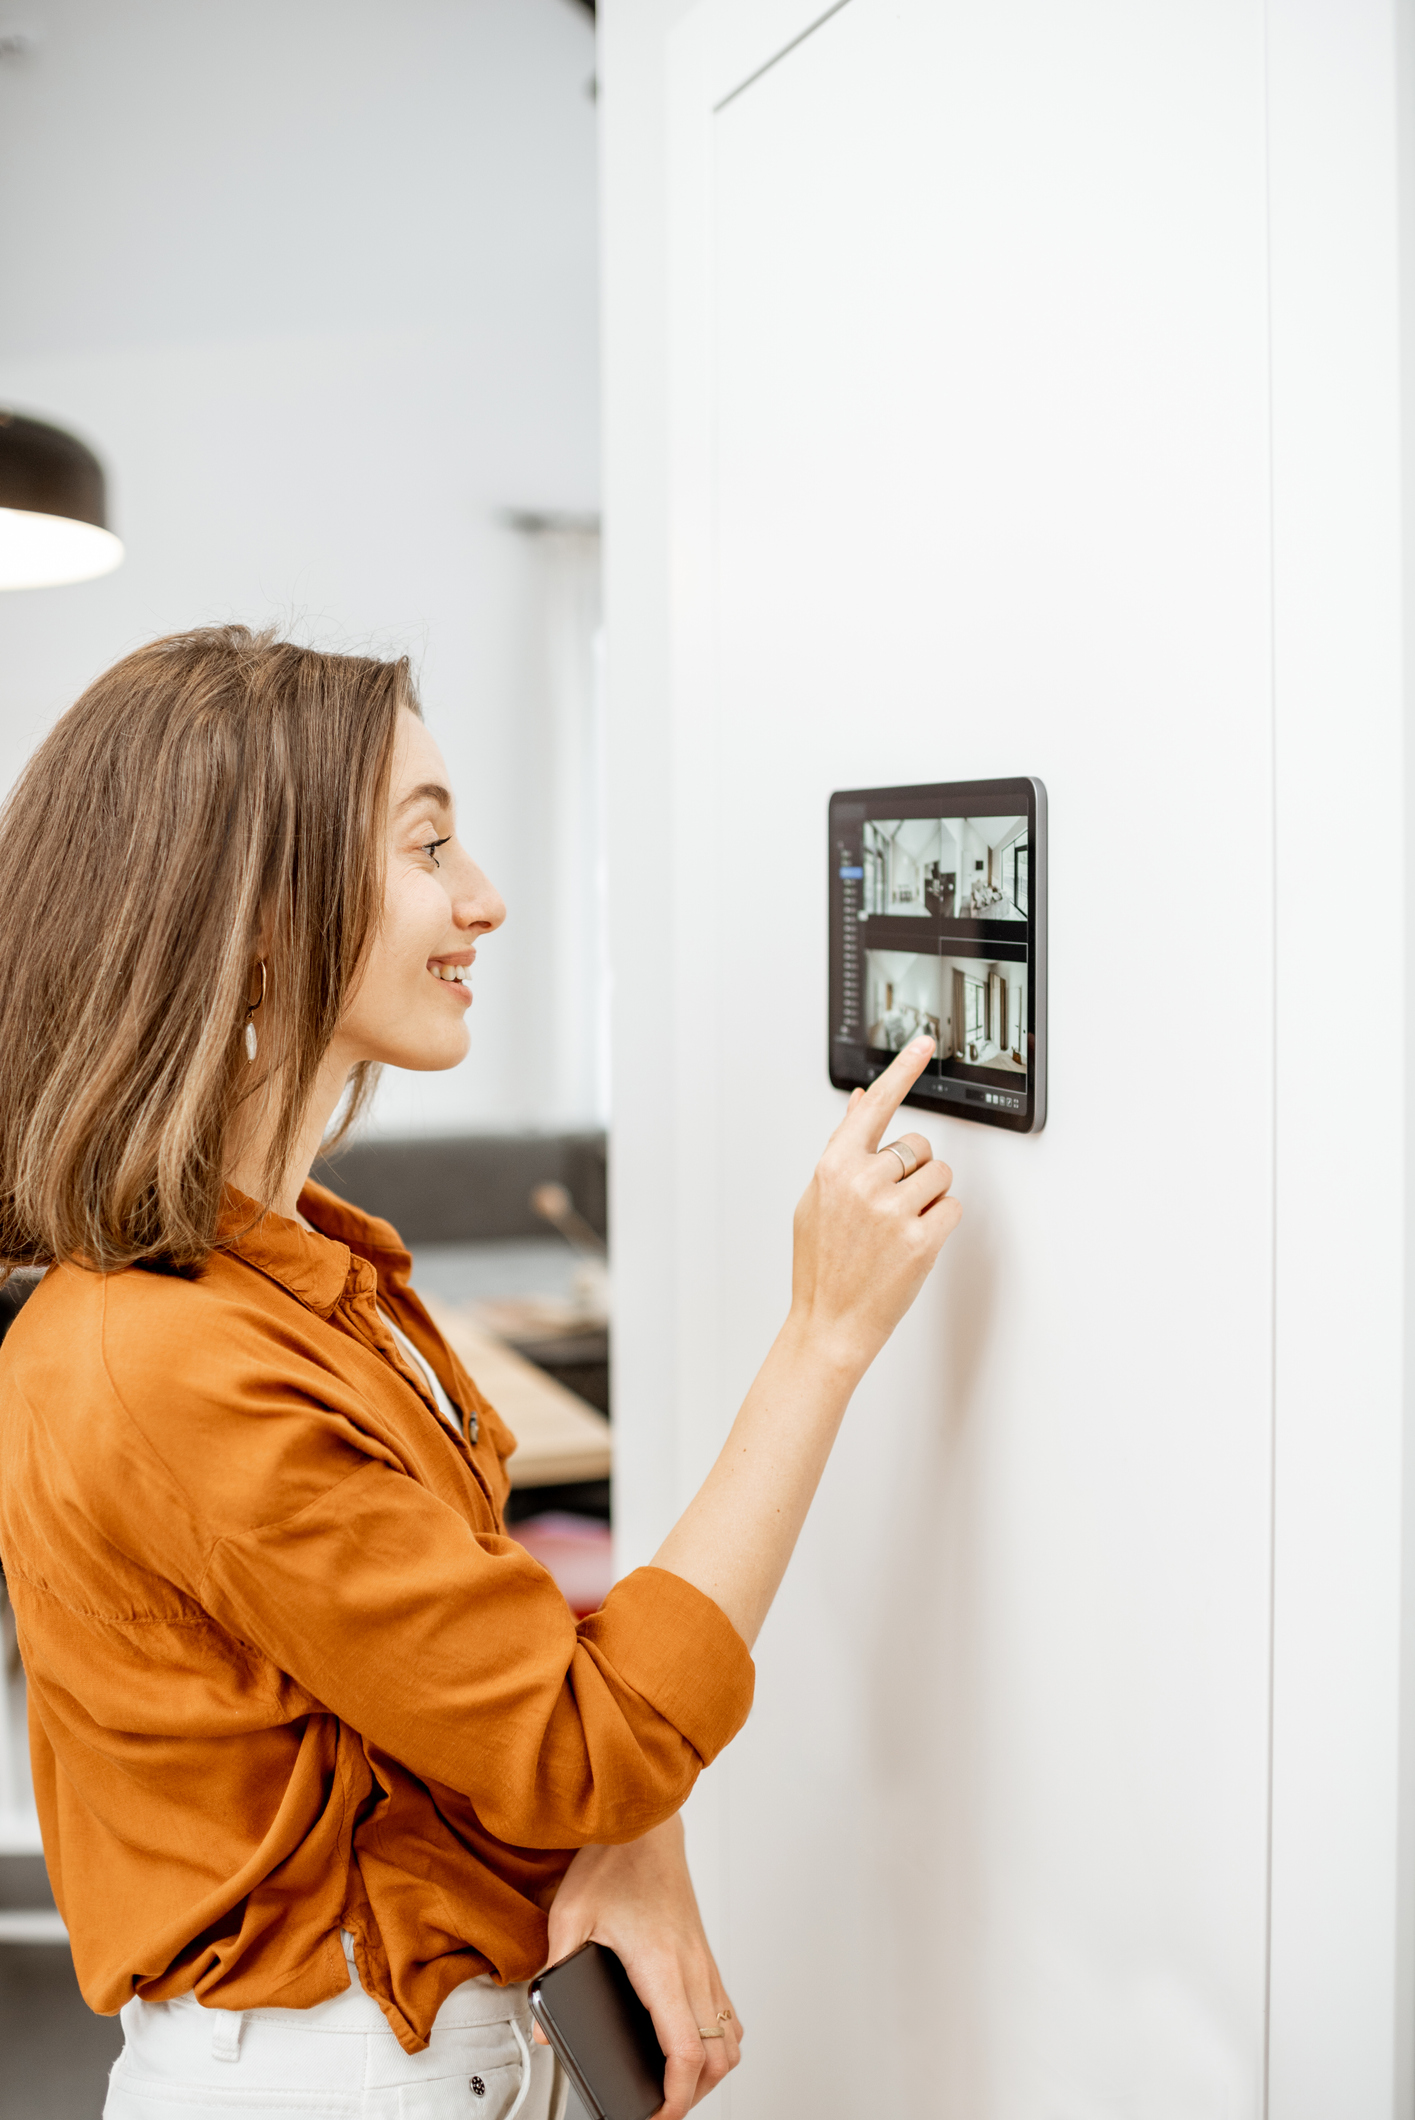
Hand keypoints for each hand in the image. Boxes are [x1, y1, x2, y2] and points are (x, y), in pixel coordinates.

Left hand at [535, 1814, 739, 2116]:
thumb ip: (554, 1974)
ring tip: (677, 2083)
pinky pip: (727, 2008)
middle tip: (660, 2106)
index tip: (657, 2116)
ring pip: (730, 2034)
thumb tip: (541, 2030)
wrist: (645, 1820)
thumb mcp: (569, 1915)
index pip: (685, 2052)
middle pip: (717, 2055)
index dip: (675, 2098)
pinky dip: (718, 2036)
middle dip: (694, 2093)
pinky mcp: (704, 1949)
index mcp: (662, 1966)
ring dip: (711, 2068)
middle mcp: (692, 1967)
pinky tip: (691, 2039)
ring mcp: (704, 1958)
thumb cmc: (612, 1860)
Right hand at [790, 1036, 960, 1371]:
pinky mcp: (921, 1240)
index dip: (903, 1070)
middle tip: (892, 1206)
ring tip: (899, 1227)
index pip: (875, 1105)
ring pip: (941, 1176)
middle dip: (916, 1170)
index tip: (925, 1042)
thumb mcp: (818, 1198)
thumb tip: (859, 1102)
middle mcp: (863, 1183)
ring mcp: (892, 1211)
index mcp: (834, 1167)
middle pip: (921, 1146)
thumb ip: (843, 1147)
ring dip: (930, 1197)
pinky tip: (914, 1243)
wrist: (828, 1324)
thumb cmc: (821, 1264)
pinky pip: (953, 1209)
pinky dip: (941, 1223)